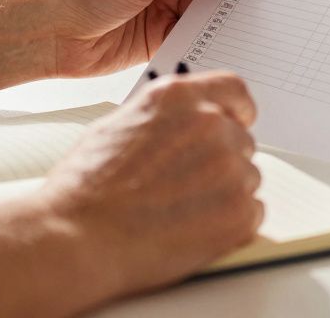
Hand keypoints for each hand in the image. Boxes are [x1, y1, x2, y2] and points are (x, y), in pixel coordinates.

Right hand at [41, 71, 262, 299]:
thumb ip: (162, 117)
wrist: (78, 238)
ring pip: (247, 177)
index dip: (237, 110)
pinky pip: (252, 213)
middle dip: (221, 161)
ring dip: (225, 193)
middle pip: (240, 139)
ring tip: (180, 211)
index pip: (233, 90)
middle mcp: (210, 125)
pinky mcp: (238, 212)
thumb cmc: (85, 189)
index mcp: (179, 98)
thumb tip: (180, 123)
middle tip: (187, 187)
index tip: (238, 122)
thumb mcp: (117, 125)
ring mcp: (228, 168)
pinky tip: (193, 230)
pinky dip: (231, 224)